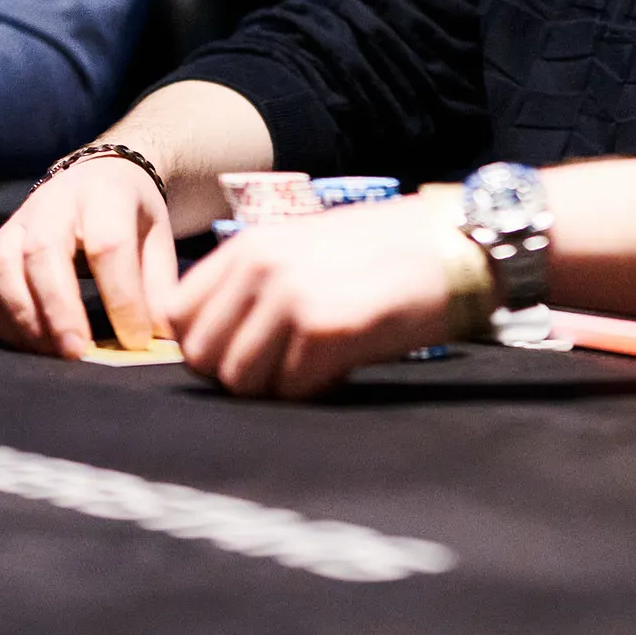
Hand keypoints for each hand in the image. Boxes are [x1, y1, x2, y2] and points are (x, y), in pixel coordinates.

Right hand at [0, 156, 175, 359]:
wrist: (98, 176)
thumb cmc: (130, 214)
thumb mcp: (157, 237)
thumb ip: (160, 285)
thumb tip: (161, 336)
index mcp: (104, 194)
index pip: (108, 245)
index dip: (121, 297)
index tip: (136, 339)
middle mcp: (53, 203)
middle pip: (43, 253)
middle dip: (59, 311)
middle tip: (78, 353)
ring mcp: (17, 224)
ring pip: (4, 270)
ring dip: (26, 320)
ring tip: (55, 353)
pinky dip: (2, 322)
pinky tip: (31, 344)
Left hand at [166, 197, 452, 397]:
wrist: (456, 244)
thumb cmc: (386, 251)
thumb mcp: (306, 247)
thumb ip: (256, 283)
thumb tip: (218, 341)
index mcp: (250, 245)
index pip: (179, 316)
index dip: (207, 343)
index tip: (242, 350)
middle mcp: (261, 268)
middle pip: (203, 358)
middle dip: (238, 373)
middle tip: (283, 366)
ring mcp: (290, 298)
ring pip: (241, 382)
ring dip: (276, 386)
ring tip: (315, 364)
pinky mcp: (325, 331)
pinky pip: (291, 390)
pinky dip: (316, 388)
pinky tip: (344, 365)